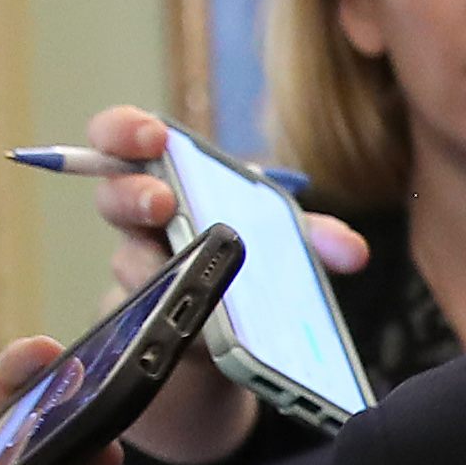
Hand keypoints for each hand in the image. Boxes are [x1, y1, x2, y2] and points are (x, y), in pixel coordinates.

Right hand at [72, 103, 373, 464]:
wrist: (226, 333)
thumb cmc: (243, 259)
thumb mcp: (281, 239)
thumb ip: (314, 236)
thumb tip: (353, 253)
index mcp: (168, 181)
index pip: (122, 141)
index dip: (125, 131)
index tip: (152, 136)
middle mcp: (143, 224)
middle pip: (112, 198)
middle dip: (134, 195)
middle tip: (163, 202)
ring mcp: (142, 275)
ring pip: (127, 264)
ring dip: (149, 264)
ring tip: (181, 269)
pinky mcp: (152, 325)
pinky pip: (153, 320)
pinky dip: (182, 319)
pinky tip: (205, 332)